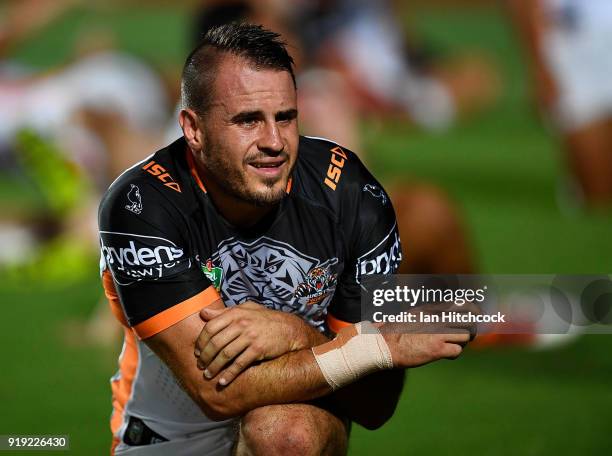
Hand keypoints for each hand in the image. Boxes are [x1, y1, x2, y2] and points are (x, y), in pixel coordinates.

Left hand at [194, 302, 310, 385]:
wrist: (289, 328)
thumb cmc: (265, 319)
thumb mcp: (246, 309)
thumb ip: (224, 311)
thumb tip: (203, 313)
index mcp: (236, 313)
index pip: (210, 327)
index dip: (200, 341)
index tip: (197, 351)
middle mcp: (242, 324)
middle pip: (215, 343)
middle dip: (205, 357)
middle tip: (200, 366)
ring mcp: (250, 337)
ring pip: (225, 355)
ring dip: (214, 367)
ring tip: (208, 375)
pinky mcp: (258, 350)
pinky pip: (239, 364)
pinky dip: (229, 374)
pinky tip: (223, 381)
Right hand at [381, 301, 478, 367]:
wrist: (384, 345)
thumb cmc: (396, 331)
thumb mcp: (414, 314)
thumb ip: (431, 312)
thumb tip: (446, 312)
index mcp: (432, 309)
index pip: (463, 305)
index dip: (473, 311)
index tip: (475, 317)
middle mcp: (437, 318)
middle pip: (469, 321)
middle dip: (470, 329)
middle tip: (465, 336)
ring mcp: (438, 333)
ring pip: (466, 336)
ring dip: (462, 343)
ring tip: (453, 346)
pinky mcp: (436, 349)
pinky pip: (457, 351)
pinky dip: (453, 354)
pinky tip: (445, 354)